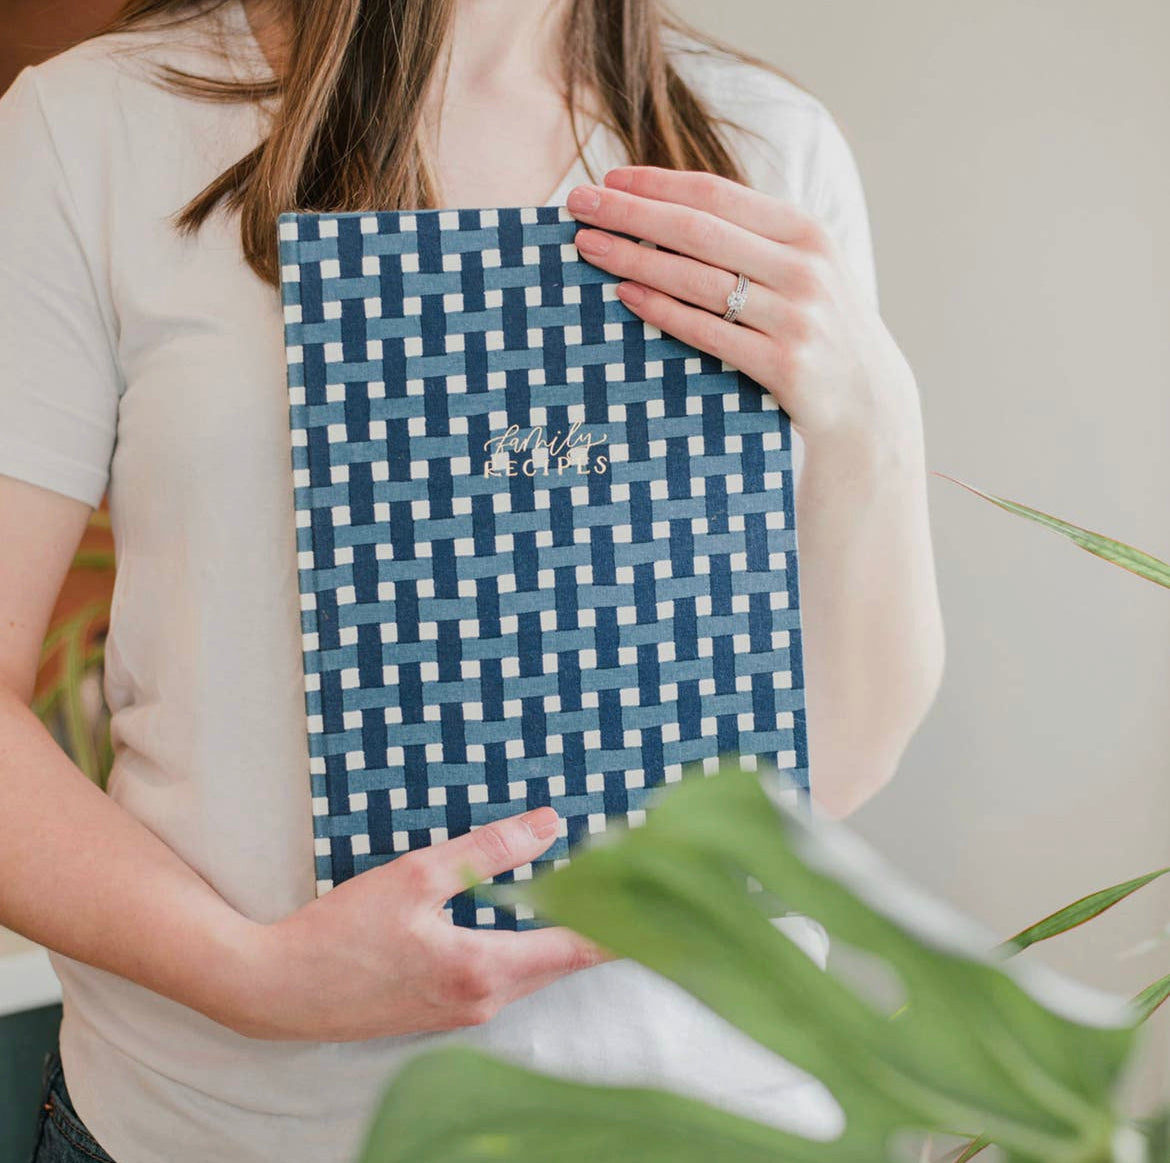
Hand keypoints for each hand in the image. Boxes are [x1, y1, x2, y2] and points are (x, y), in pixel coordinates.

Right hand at [233, 806, 614, 1040]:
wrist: (274, 990)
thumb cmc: (338, 934)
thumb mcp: (414, 877)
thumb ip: (486, 851)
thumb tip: (549, 823)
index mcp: (482, 970)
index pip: (576, 948)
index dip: (620, 924)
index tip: (658, 903)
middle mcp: (482, 1000)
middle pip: (559, 962)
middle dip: (594, 923)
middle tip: (628, 883)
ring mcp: (460, 1011)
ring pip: (531, 970)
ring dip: (558, 934)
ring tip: (586, 892)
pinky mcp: (439, 1009)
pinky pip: (501, 976)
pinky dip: (523, 946)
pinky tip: (520, 918)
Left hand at [566, 166, 920, 459]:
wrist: (868, 403)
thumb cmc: (819, 328)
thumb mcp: (802, 270)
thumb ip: (751, 239)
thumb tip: (666, 209)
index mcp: (805, 232)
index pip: (717, 194)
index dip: (657, 183)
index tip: (608, 178)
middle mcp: (803, 268)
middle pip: (697, 230)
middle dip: (630, 212)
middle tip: (578, 204)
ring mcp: (795, 318)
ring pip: (696, 279)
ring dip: (633, 259)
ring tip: (588, 247)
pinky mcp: (783, 365)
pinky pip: (706, 332)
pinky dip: (660, 311)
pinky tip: (624, 295)